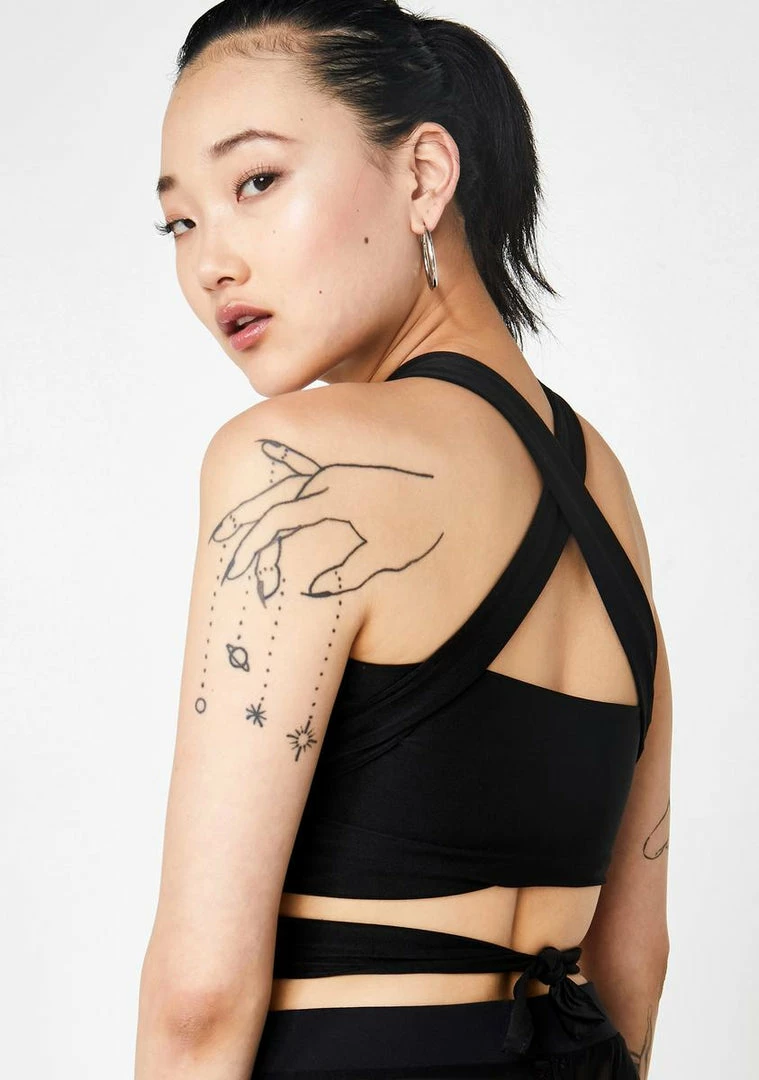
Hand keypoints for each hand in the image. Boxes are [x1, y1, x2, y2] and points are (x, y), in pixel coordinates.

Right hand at [209, 438, 443, 604]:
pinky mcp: (353, 461)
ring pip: (285, 484)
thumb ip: (347, 575)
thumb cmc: (440, 519)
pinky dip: (286, 459)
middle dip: (244, 532)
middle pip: (270, 500)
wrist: (479, 462)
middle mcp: (329, 470)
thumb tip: (308, 591)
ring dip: (261, 508)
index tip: (232, 576)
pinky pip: (310, 459)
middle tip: (226, 566)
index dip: (250, 549)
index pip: (274, 519)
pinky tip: (266, 446)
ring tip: (233, 532)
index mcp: (333, 492)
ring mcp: (340, 462)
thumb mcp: (393, 554)